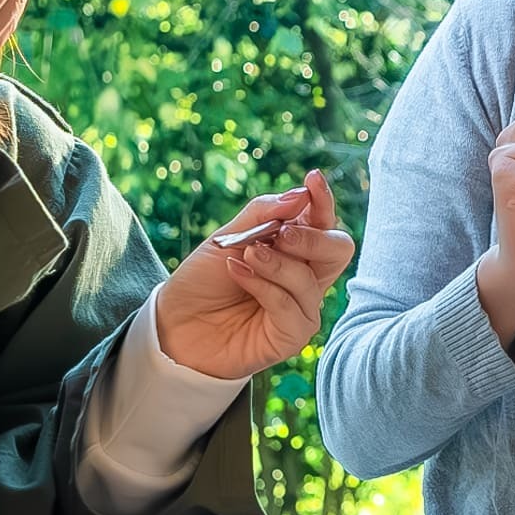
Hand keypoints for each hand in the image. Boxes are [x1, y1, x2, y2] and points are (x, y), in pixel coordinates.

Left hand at [152, 171, 356, 377]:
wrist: (176, 323)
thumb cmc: (204, 280)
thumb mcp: (228, 237)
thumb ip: (264, 214)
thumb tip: (302, 195)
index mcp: (295, 248)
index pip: (323, 222)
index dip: (323, 200)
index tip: (312, 179)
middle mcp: (305, 277)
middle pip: (339, 250)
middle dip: (311, 238)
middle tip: (280, 234)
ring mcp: (301, 307)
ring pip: (309, 280)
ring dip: (276, 264)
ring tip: (245, 256)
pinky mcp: (291, 336)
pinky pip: (291, 308)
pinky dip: (264, 287)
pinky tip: (239, 275)